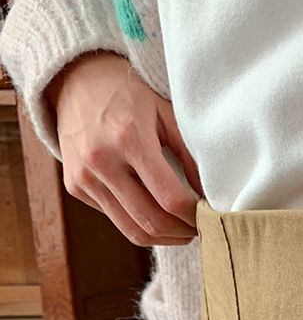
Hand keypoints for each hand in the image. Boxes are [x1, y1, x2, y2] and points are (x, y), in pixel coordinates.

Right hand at [49, 53, 203, 248]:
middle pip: (150, 221)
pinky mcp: (74, 187)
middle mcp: (101, 162)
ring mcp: (83, 178)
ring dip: (162, 237)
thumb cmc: (128, 95)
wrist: (76, 82)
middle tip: (200, 229)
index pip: (169, 197)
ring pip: (130, 230)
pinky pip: (113, 218)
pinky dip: (138, 222)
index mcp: (129, 139)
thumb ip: (189, 153)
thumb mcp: (164, 112)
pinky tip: (154, 212)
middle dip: (181, 233)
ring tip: (182, 230)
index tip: (210, 216)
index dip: (194, 215)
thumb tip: (209, 195)